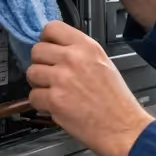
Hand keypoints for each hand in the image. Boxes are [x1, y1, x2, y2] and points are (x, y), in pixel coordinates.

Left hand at [26, 21, 154, 155]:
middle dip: (41, 64)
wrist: (123, 128)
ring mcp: (62, 79)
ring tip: (54, 92)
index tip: (48, 48)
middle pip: (36, 50)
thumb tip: (57, 50)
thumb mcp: (104, 63)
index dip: (45, 40)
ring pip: (31, 73)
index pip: (51, 28)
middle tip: (50, 74)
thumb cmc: (116, 101)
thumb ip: (80, 53)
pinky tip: (56, 106)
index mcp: (87, 46)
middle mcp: (73, 58)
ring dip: (39, 84)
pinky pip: (33, 96)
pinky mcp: (54, 100)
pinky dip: (41, 104)